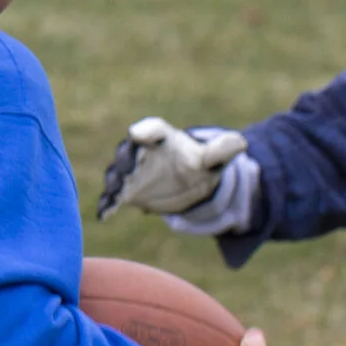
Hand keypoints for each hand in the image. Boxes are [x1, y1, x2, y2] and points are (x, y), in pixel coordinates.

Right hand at [97, 119, 246, 218]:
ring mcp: (130, 173)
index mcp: (161, 137)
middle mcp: (140, 152)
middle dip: (126, 159)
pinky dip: (107, 205)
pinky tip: (103, 215)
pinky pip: (112, 197)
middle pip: (127, 152)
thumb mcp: (211, 158)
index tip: (138, 133)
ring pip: (116, 174)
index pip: (152, 129)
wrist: (186, 182)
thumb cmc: (197, 162)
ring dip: (115, 182)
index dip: (145, 130)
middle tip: (129, 169)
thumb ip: (222, 150)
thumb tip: (242, 143)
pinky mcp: (125, 193)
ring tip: (117, 193)